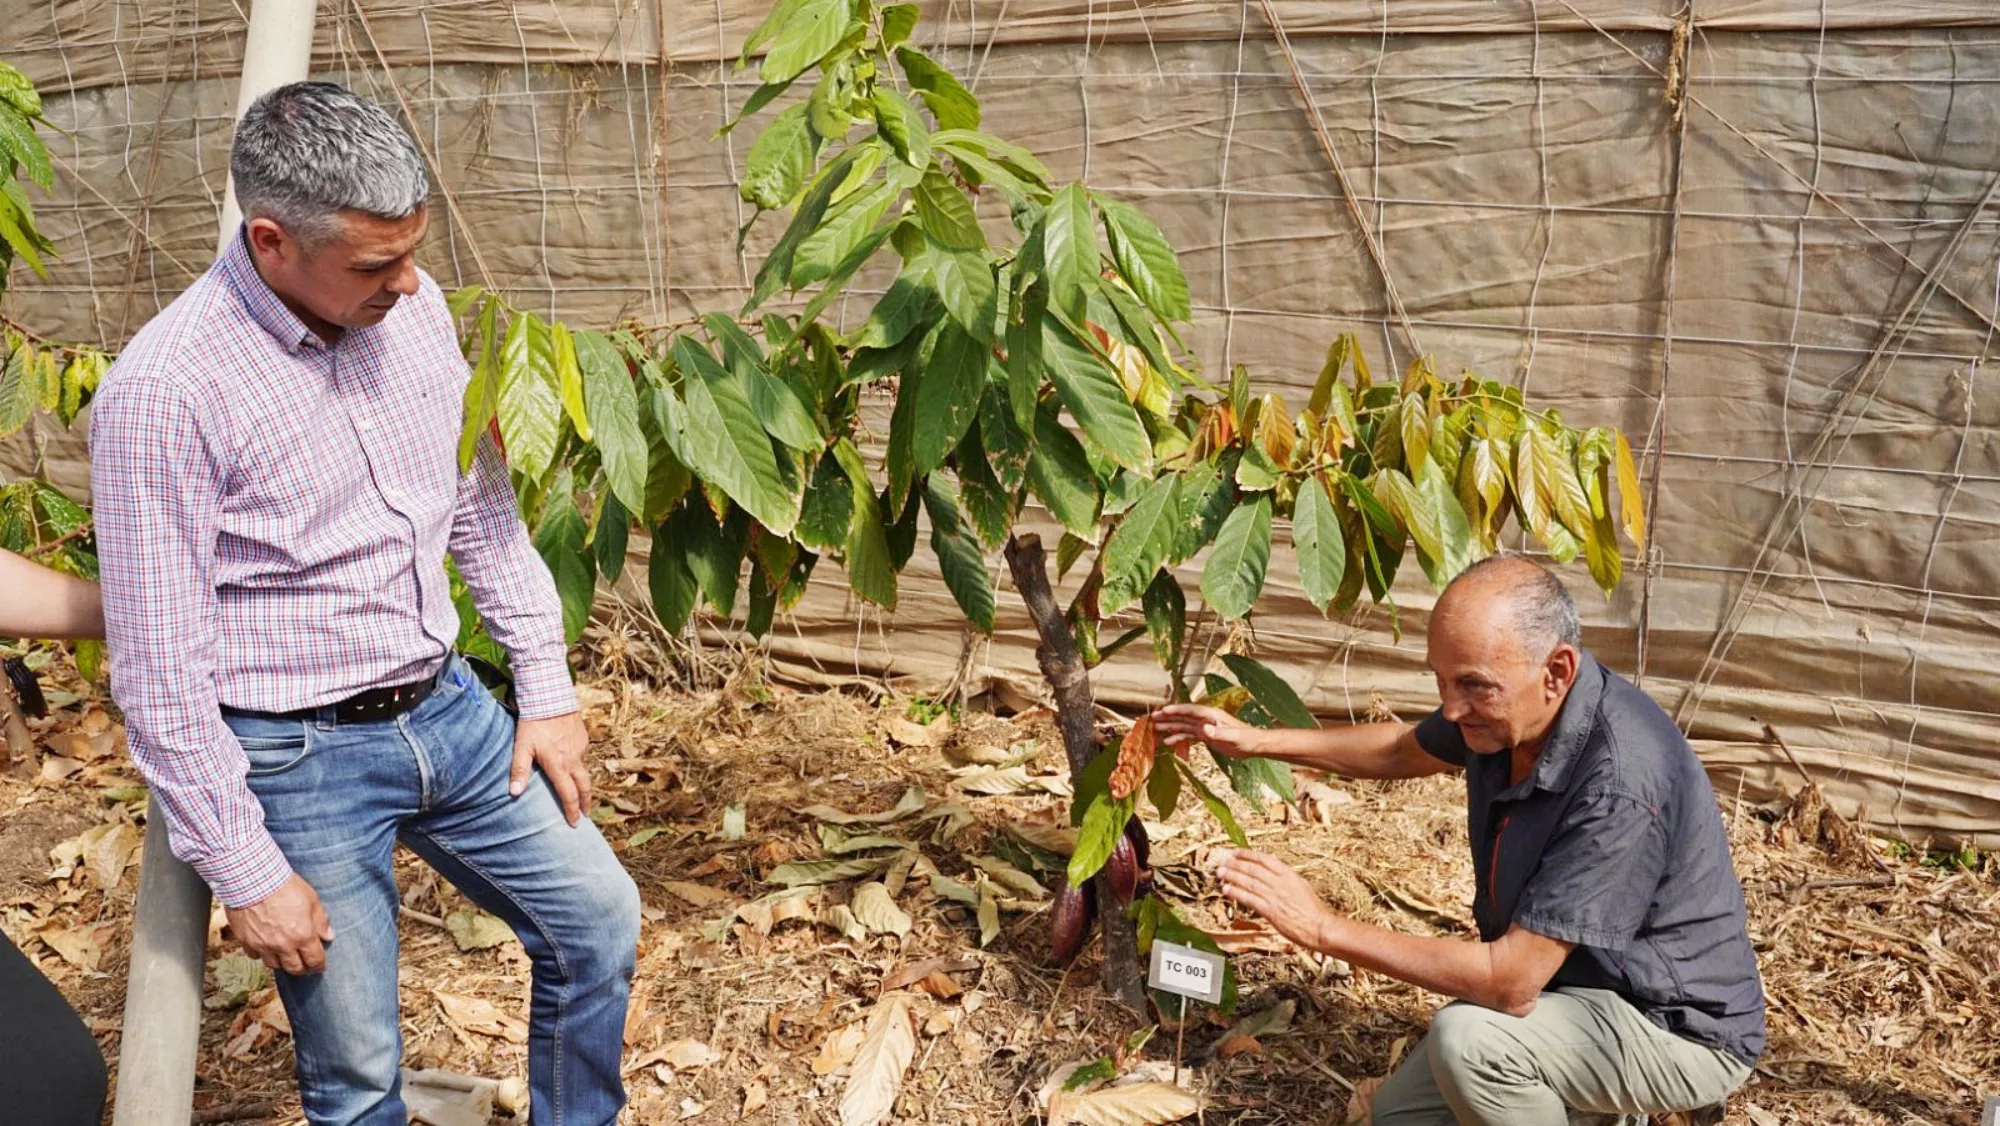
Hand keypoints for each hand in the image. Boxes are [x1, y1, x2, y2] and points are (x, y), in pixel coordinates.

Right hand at [227, 873, 334, 974]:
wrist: (254, 880)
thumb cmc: (285, 886)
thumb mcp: (312, 899)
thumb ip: (321, 921)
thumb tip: (328, 936)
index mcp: (303, 936)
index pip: (314, 960)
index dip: (319, 965)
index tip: (320, 966)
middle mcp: (283, 945)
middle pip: (294, 968)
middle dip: (302, 969)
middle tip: (305, 967)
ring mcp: (263, 945)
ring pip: (274, 965)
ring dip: (282, 962)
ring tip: (286, 957)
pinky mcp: (246, 941)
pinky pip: (255, 955)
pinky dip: (261, 954)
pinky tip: (265, 947)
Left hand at [510, 710, 590, 824]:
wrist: (551, 696)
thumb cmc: (533, 722)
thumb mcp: (522, 746)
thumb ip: (519, 769)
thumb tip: (514, 793)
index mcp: (558, 765)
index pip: (568, 795)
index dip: (571, 811)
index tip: (574, 823)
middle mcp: (573, 760)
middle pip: (584, 787)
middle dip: (585, 803)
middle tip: (584, 814)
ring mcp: (580, 748)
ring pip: (583, 770)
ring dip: (582, 784)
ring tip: (576, 791)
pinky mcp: (583, 738)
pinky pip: (581, 755)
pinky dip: (578, 764)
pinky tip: (571, 763)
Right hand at [1152, 703, 1265, 758]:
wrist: (1254, 745)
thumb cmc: (1246, 739)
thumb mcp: (1233, 736)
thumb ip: (1219, 732)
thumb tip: (1204, 729)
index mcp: (1212, 715)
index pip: (1191, 711)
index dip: (1178, 710)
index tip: (1164, 711)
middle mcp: (1206, 719)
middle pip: (1184, 717)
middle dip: (1169, 717)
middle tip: (1153, 718)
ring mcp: (1205, 728)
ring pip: (1184, 726)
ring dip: (1170, 727)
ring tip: (1156, 729)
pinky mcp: (1206, 736)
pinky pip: (1189, 736)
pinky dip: (1178, 738)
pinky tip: (1169, 742)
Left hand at [1214, 849, 1339, 952]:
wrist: (1319, 926)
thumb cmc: (1312, 909)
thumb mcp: (1300, 885)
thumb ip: (1284, 875)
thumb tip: (1271, 864)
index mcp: (1288, 874)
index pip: (1264, 859)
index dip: (1247, 854)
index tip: (1235, 852)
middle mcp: (1280, 882)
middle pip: (1253, 869)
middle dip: (1235, 864)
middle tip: (1222, 861)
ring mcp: (1274, 896)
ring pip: (1248, 882)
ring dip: (1232, 876)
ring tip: (1220, 873)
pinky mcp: (1270, 910)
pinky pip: (1249, 899)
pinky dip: (1237, 893)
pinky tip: (1226, 890)